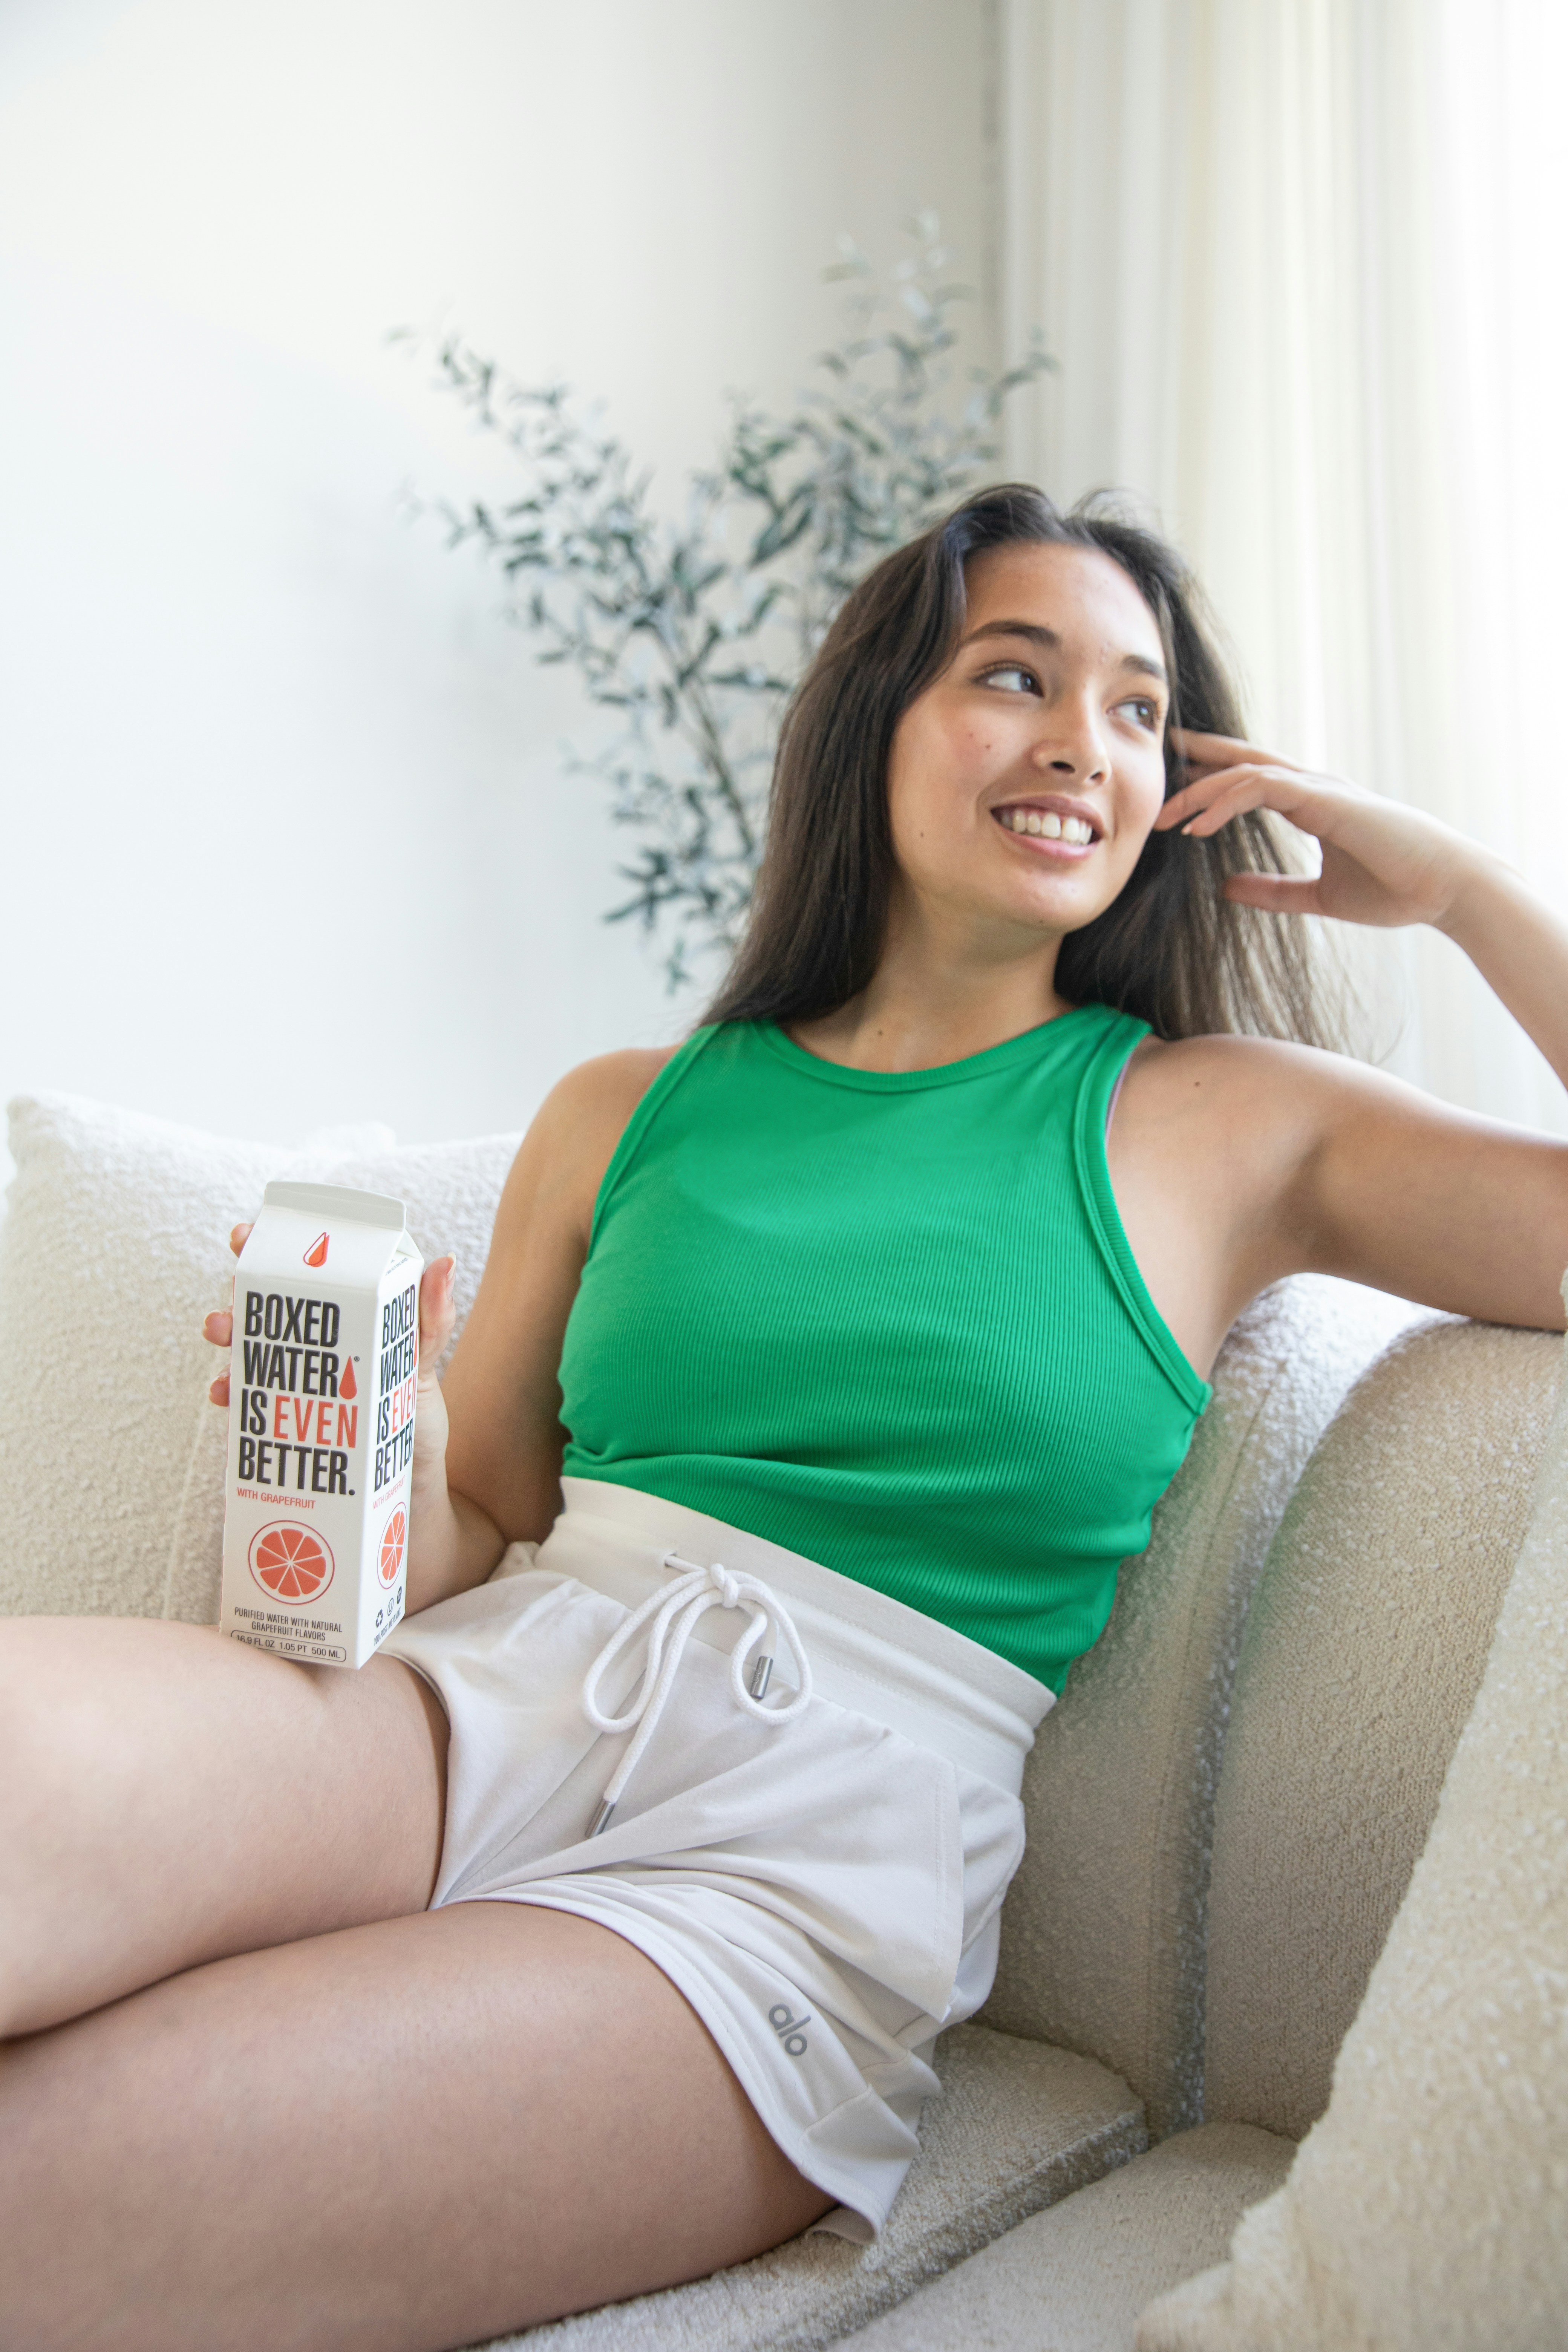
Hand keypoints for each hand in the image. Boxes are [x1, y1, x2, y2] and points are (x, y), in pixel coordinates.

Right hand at [203, 1231, 458, 1484]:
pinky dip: (228, 1390)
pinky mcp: (278, 1415)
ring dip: (225, 1332)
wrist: (406, 1478)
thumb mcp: (424, 1358)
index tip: (246, 1235)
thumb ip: (431, 1315)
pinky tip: (224, 1390)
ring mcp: (288, 1377)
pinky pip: (244, 1398)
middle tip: (232, 1286)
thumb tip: (445, 1261)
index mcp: (339, 1315)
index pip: (300, 1271)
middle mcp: (307, 1341)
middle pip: (262, 1303)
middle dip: (239, 1289)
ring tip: (219, 1330)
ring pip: (245, 1344)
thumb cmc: (413, 1410)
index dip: (267, 1248)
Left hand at [1156, 729, 1485, 931]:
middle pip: (1241, 759)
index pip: (1249, 778)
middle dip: (1196, 758)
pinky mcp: (1326, 799)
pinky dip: (1224, 802)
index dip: (1210, 779)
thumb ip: (1272, 891)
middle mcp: (1312, 786)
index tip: (1172, 794)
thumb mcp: (1317, 897)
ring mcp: (1320, 788)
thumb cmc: (1393, 890)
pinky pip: (1262, 788)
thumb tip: (1225, 888)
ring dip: (1199, 790)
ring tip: (1164, 816)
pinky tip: (1196, 827)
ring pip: (1244, 771)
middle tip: (1154, 760)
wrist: (1443, 890)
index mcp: (1311, 802)